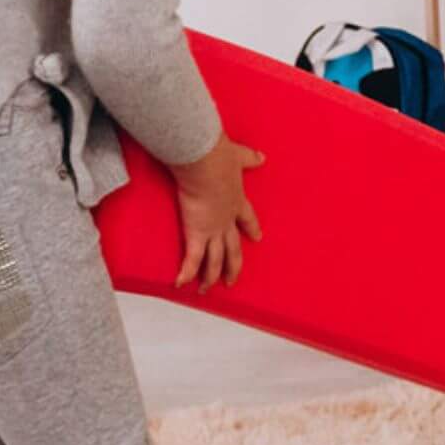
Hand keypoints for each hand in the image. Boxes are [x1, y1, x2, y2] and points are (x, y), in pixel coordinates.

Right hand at [168, 134, 264, 292]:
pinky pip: (192, 259)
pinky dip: (186, 272)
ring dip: (211, 276)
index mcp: (236, 200)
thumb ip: (249, 158)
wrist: (206, 163)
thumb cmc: (219, 156)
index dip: (251, 228)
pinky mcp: (196, 233)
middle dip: (233, 265)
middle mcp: (226, 219)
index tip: (257, 237)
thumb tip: (262, 157)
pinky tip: (181, 283)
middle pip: (233, 249)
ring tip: (208, 288)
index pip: (247, 218)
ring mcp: (213, 229)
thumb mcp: (238, 155)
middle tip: (233, 279)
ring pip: (214, 259)